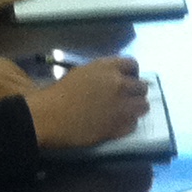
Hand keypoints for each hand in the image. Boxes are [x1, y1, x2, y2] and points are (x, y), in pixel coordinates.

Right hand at [26, 57, 149, 149]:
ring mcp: (121, 106)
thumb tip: (114, 79)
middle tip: (125, 99)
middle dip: (135, 92)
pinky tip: (115, 125)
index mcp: (108, 68)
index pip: (133, 65)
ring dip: (135, 109)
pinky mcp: (118, 126)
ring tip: (124, 113)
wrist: (48, 117)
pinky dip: (127, 124)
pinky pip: (134, 124)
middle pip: (142, 87)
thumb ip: (102, 74)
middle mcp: (119, 84)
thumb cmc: (58, 93)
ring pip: (143, 106)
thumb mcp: (82, 73)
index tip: (127, 80)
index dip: (132, 73)